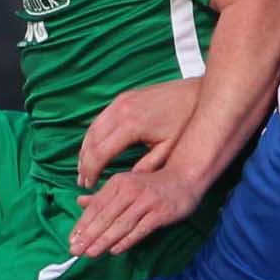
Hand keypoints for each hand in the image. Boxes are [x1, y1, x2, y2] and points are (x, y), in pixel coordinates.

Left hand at [69, 160, 208, 258]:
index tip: (71, 240)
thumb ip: (103, 196)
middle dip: (89, 235)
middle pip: (105, 217)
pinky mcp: (160, 212)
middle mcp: (130, 190)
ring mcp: (146, 201)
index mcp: (118, 183)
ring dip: (104, 240)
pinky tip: (115, 250)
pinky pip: (140, 229)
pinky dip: (127, 240)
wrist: (185, 178)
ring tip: (90, 253)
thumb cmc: (151, 185)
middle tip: (75, 251)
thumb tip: (79, 202)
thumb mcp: (125, 185)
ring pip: (121, 224)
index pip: (96, 206)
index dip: (82, 224)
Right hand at [77, 77, 201, 188]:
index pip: (100, 153)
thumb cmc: (185, 122)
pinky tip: (94, 148)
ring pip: (92, 128)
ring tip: (84, 169)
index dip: (92, 172)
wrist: (196, 93)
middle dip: (84, 163)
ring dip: (85, 150)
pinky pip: (100, 118)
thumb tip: (125, 184)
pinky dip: (93, 136)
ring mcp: (120, 101)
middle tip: (83, 183)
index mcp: (131, 125)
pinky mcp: (123, 97)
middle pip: (91, 141)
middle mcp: (120, 110)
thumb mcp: (167, 151)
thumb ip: (145, 168)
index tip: (89, 186)